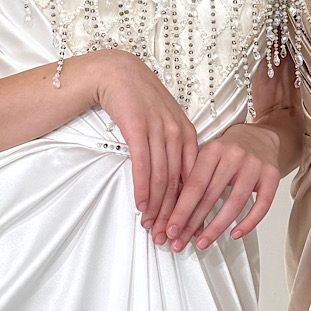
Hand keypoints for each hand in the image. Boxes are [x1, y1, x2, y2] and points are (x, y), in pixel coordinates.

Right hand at [91, 51, 197, 235]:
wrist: (118, 73)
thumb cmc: (140, 100)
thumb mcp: (163, 123)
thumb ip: (172, 149)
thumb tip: (174, 181)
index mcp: (189, 134)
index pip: (193, 177)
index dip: (188, 206)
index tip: (184, 226)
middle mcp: (178, 133)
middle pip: (178, 183)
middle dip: (173, 214)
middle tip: (167, 236)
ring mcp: (159, 130)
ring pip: (161, 177)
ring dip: (155, 207)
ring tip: (151, 227)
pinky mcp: (138, 128)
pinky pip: (143, 165)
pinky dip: (142, 189)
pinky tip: (140, 206)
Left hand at [164, 123, 281, 250]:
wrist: (259, 136)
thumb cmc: (229, 151)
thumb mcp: (207, 156)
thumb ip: (192, 178)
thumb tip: (173, 211)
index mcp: (213, 150)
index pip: (194, 185)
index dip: (181, 209)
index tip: (171, 228)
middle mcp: (234, 156)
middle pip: (211, 196)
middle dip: (193, 223)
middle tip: (180, 241)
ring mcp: (254, 166)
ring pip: (235, 203)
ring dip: (216, 227)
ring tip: (202, 242)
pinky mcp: (272, 176)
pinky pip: (262, 205)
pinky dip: (248, 223)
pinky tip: (235, 234)